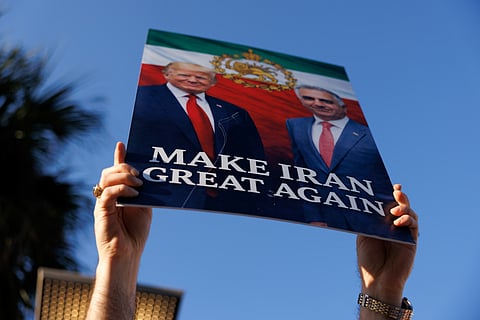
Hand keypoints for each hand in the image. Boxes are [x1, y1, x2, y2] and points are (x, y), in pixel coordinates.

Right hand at [93, 141, 151, 260]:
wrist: (127, 254)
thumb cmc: (136, 232)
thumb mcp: (144, 207)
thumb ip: (143, 192)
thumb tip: (146, 177)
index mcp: (119, 193)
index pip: (116, 170)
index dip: (119, 156)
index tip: (123, 144)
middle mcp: (109, 195)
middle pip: (110, 171)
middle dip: (125, 166)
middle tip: (139, 173)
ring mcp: (103, 202)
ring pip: (106, 177)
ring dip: (124, 175)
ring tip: (138, 182)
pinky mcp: (101, 210)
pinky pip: (107, 192)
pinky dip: (121, 188)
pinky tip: (134, 193)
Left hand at [356, 184, 417, 310]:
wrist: (377, 279)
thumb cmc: (368, 259)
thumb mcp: (363, 235)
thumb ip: (368, 221)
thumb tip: (367, 204)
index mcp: (381, 222)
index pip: (387, 204)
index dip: (390, 193)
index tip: (390, 184)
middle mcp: (393, 225)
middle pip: (400, 205)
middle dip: (399, 196)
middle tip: (396, 190)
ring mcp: (403, 232)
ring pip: (409, 213)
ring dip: (404, 207)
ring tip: (394, 209)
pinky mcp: (411, 240)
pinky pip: (413, 226)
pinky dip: (408, 220)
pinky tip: (399, 221)